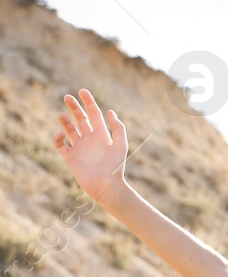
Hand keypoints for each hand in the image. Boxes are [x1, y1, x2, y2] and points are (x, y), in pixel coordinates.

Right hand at [53, 89, 129, 204]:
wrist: (106, 185)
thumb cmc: (115, 166)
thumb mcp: (120, 145)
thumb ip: (117, 128)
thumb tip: (110, 112)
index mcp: (102, 134)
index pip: (94, 114)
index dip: (89, 102)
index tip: (82, 91)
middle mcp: (90, 139)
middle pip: (80, 119)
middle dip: (74, 107)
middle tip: (67, 96)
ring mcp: (79, 147)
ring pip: (69, 130)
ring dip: (65, 121)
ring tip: (62, 115)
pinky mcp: (70, 157)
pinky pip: (60, 144)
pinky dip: (57, 138)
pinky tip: (60, 134)